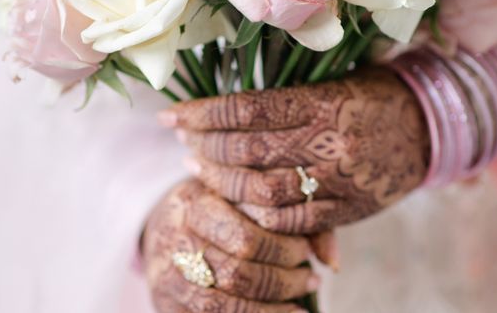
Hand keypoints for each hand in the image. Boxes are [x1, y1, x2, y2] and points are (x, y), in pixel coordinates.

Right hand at [142, 179, 318, 312]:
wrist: (166, 224)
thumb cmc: (221, 205)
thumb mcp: (247, 196)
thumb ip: (292, 218)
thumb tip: (331, 261)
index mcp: (196, 202)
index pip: (245, 236)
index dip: (283, 249)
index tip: (306, 250)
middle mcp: (176, 238)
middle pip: (236, 272)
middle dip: (282, 281)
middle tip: (312, 279)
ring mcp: (167, 275)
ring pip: (223, 305)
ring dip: (270, 311)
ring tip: (300, 307)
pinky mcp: (167, 304)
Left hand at [160, 67, 429, 234]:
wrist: (431, 127)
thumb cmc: (372, 96)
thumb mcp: (335, 83)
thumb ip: (286, 102)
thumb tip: (225, 114)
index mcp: (323, 100)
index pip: (249, 108)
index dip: (203, 113)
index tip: (170, 116)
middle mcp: (330, 139)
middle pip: (248, 149)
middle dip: (205, 147)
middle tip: (183, 143)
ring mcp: (340, 178)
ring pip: (264, 190)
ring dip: (223, 182)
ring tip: (200, 170)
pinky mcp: (349, 209)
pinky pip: (293, 221)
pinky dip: (258, 214)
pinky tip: (239, 201)